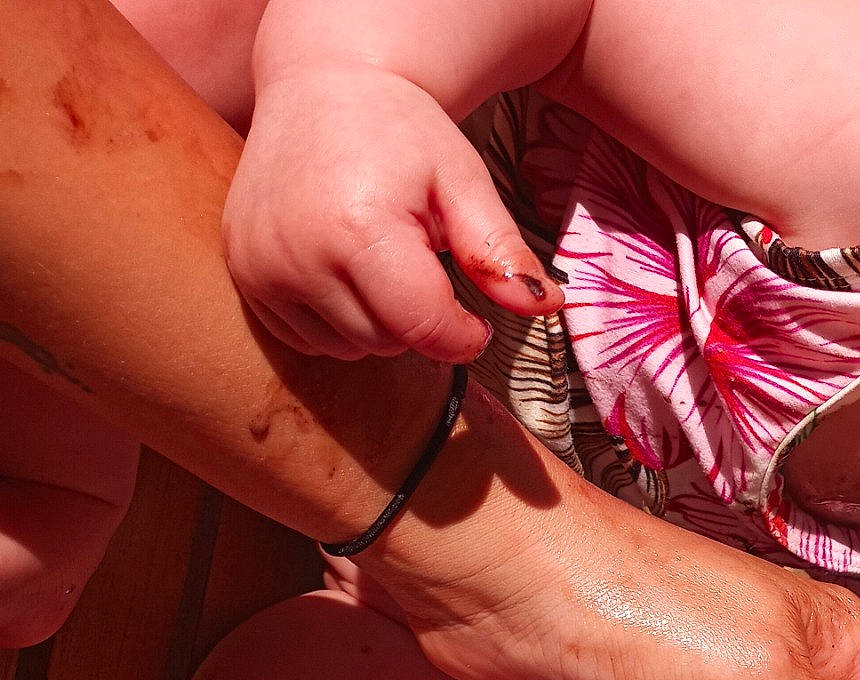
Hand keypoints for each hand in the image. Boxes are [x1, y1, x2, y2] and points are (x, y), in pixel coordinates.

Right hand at [225, 66, 560, 362]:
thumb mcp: (464, 182)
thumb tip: (548, 306)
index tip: (477, 321)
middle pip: (386, 342)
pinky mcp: (242, 271)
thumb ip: (502, 252)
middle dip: (418, 320)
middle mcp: (297, 254)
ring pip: (346, 348)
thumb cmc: (401, 130)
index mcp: (357, 230)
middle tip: (420, 261)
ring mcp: (260, 265)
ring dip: (377, 324)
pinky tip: (346, 270)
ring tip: (381, 260)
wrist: (321, 83)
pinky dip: (336, 321)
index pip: (422, 329)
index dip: (463, 336)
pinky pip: (305, 338)